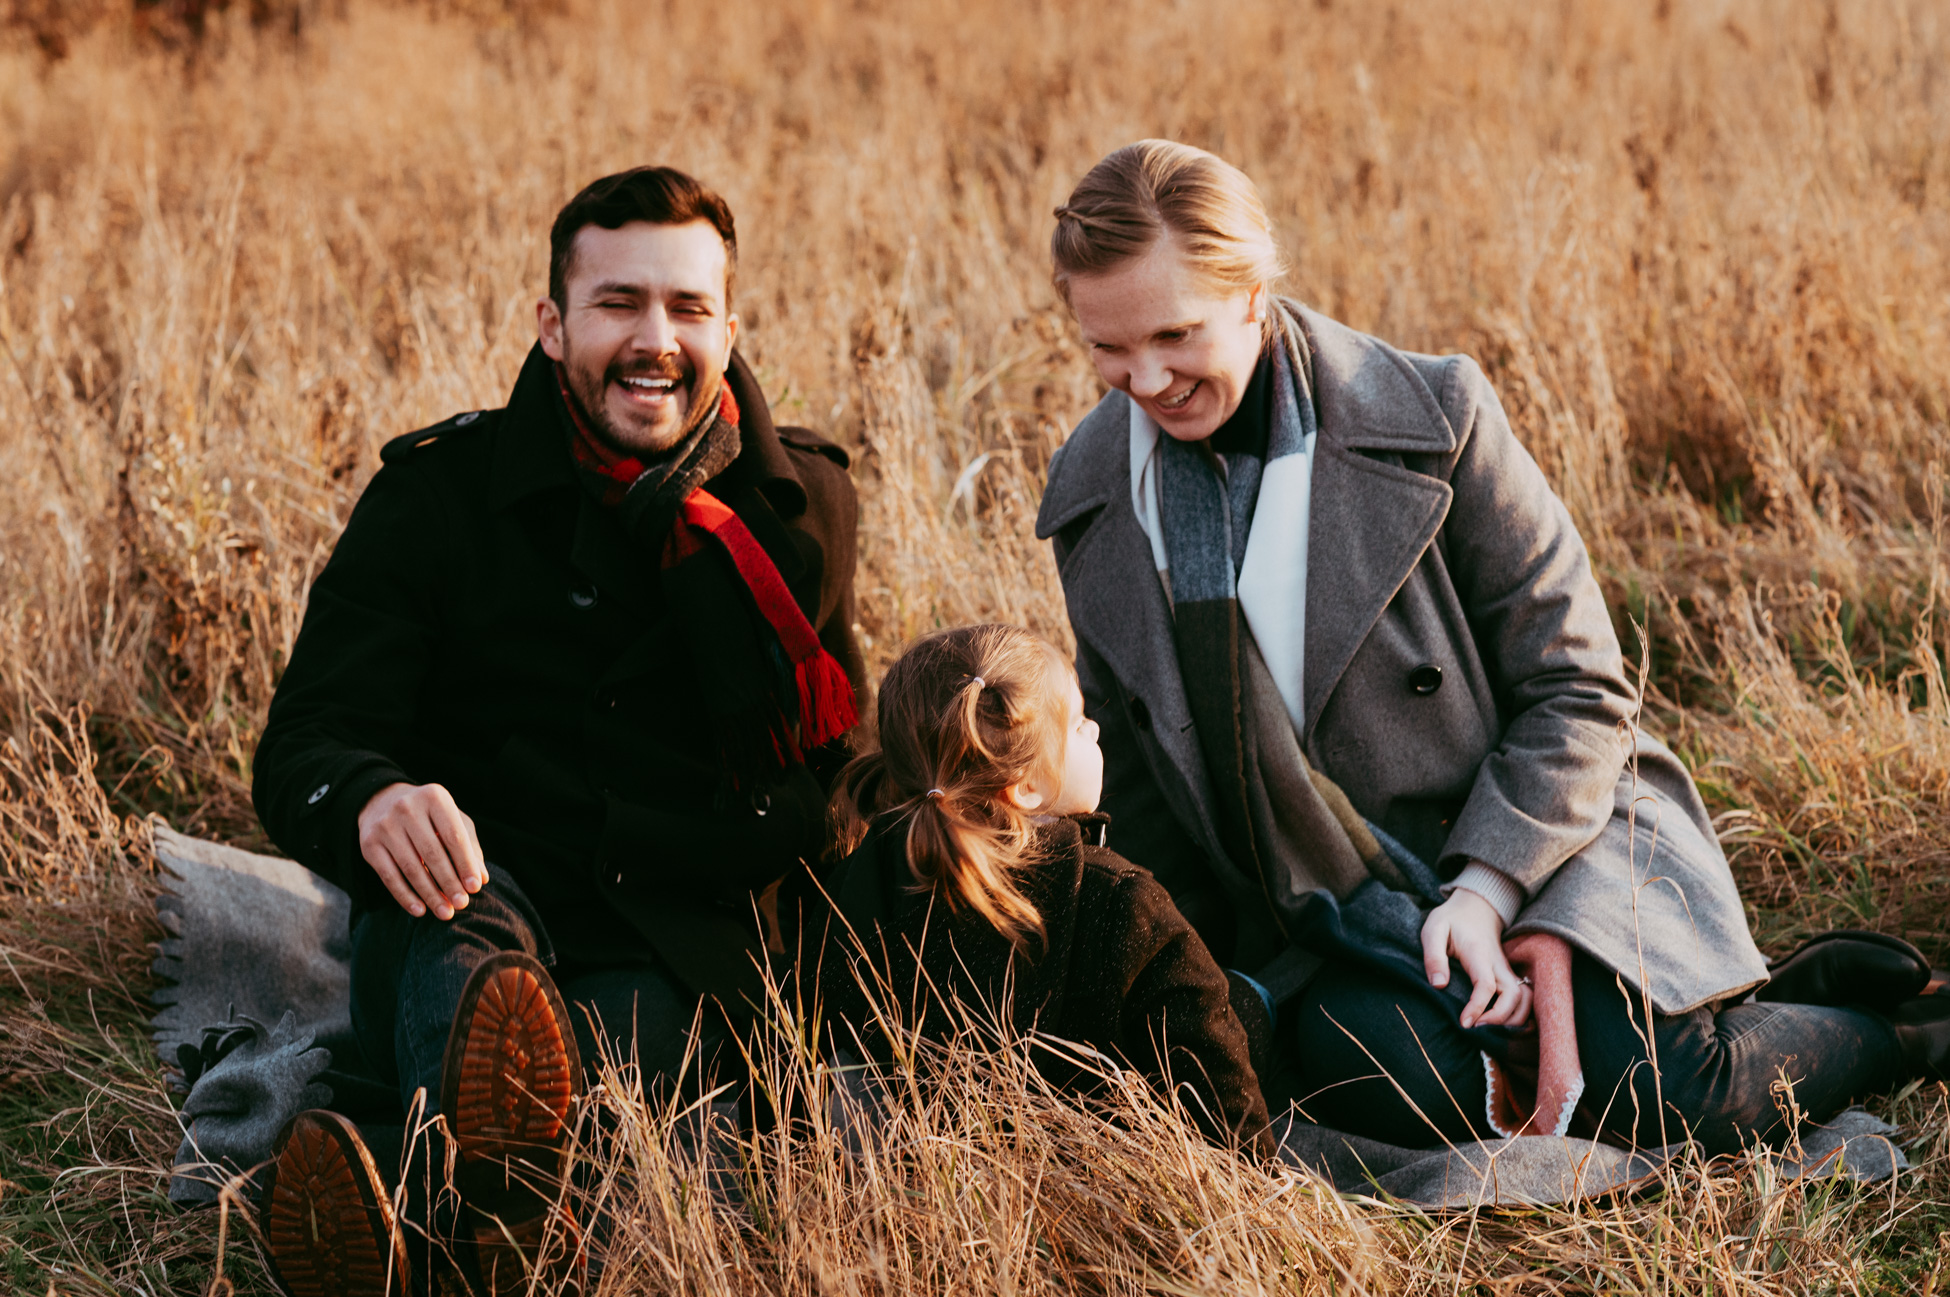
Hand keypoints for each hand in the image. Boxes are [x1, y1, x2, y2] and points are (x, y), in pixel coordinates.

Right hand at [357, 782, 484, 919]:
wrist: (382, 801)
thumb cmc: (429, 815)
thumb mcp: (452, 820)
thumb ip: (470, 846)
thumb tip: (482, 879)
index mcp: (434, 797)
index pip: (454, 836)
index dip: (465, 863)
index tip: (476, 887)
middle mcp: (407, 808)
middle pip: (432, 853)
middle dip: (449, 882)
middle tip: (462, 904)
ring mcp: (385, 825)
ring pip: (411, 867)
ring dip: (430, 894)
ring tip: (445, 913)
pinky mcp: (368, 844)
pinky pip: (389, 876)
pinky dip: (405, 896)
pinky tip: (420, 910)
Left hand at [1420, 888, 1530, 1029]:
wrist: (1476, 906)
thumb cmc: (1451, 920)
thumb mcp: (1433, 930)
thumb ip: (1433, 957)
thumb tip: (1439, 985)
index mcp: (1479, 954)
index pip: (1486, 985)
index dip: (1477, 1008)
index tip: (1464, 1023)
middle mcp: (1499, 964)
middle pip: (1516, 996)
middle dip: (1500, 1019)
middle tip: (1476, 1028)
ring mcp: (1506, 969)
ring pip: (1525, 999)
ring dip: (1513, 1019)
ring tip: (1488, 1029)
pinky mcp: (1508, 975)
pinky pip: (1523, 997)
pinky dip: (1518, 1014)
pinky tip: (1500, 1024)